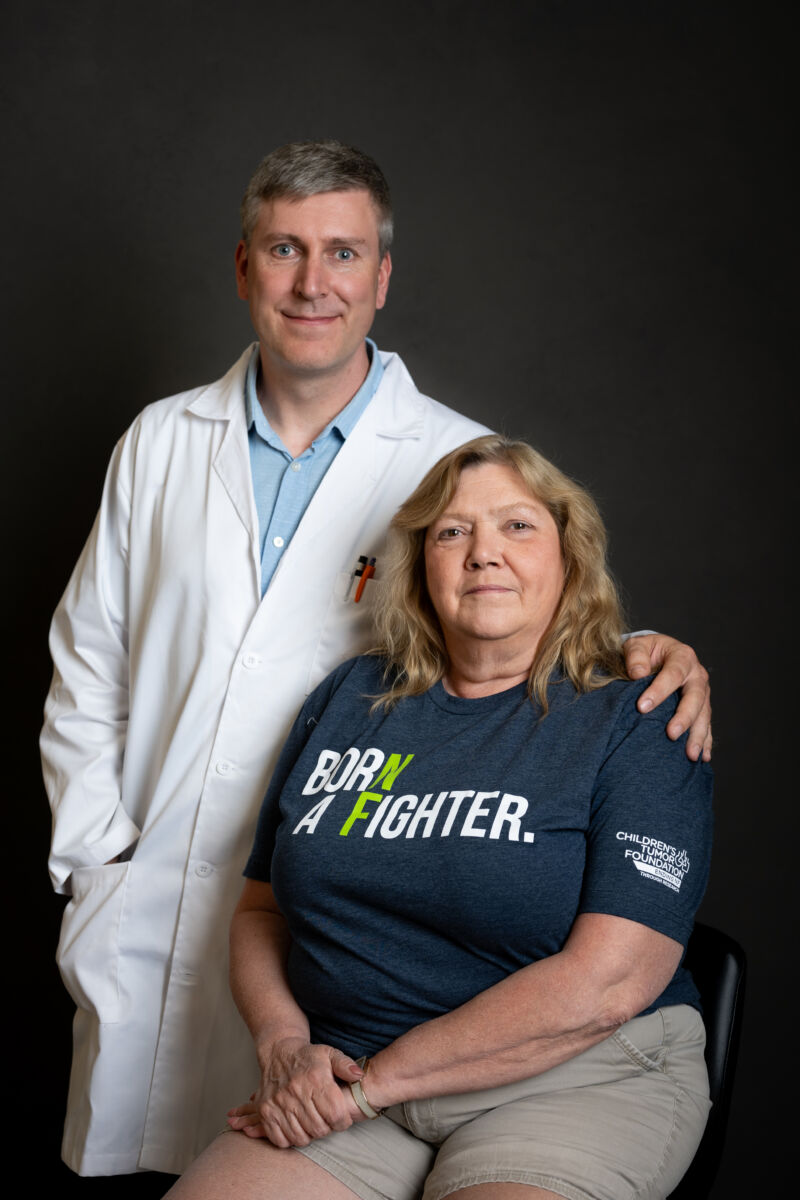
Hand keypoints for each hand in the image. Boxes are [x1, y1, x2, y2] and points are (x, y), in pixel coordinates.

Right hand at [226, 1037, 364, 1147]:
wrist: (278, 1053)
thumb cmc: (308, 1057)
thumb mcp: (330, 1054)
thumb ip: (346, 1065)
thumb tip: (358, 1075)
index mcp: (315, 1078)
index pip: (335, 1114)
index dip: (343, 1121)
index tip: (342, 1118)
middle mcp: (295, 1091)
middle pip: (319, 1129)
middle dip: (327, 1129)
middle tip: (326, 1120)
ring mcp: (278, 1103)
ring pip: (301, 1138)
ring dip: (309, 1135)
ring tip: (312, 1122)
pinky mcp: (265, 1112)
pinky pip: (281, 1140)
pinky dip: (290, 1139)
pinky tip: (296, 1126)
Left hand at [623, 634, 711, 761]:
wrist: (658, 654)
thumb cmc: (645, 651)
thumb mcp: (637, 646)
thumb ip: (636, 656)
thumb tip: (638, 673)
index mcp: (682, 656)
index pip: (673, 674)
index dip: (659, 691)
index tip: (642, 707)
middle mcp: (696, 674)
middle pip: (695, 697)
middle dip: (684, 717)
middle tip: (671, 734)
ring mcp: (702, 692)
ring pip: (704, 714)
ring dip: (698, 735)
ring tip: (691, 754)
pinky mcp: (702, 706)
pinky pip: (706, 725)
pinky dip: (705, 741)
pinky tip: (702, 757)